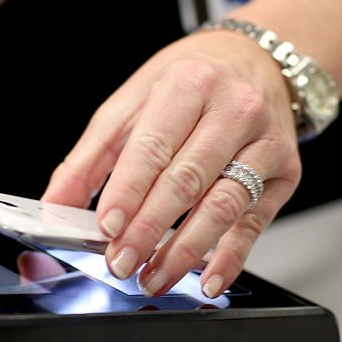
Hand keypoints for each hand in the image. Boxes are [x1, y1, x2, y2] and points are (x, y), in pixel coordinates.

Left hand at [43, 31, 301, 297]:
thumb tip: (57, 203)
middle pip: (188, 180)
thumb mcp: (133, 101)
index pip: (154, 146)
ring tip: (153, 277)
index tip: (107, 228)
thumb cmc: (193, 82)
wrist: (259, 61)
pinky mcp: (285, 172)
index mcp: (188, 84)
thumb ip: (92, 154)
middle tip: (122, 262)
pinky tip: (208, 280)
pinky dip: (230, 257)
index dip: (129, 191)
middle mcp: (233, 109)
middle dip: (150, 229)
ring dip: (185, 251)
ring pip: (223, 205)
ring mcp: (265, 142)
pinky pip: (256, 222)